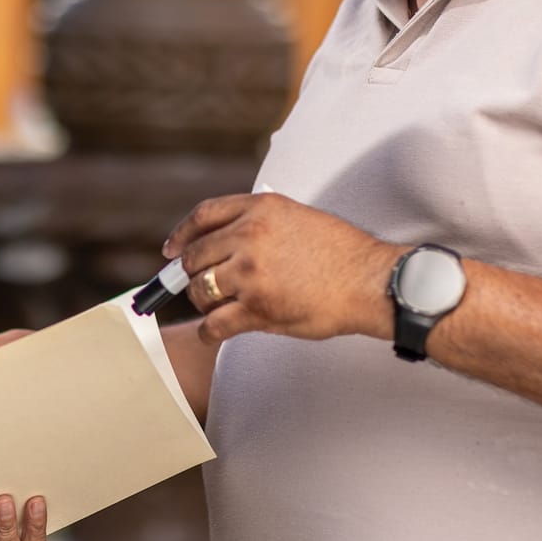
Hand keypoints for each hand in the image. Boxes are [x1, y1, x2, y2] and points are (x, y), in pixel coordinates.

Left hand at [163, 192, 396, 343]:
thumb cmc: (341, 254)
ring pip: (199, 291)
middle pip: (194, 256)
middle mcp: (249, 236)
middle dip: (190, 275)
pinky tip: (213, 332)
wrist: (371, 282)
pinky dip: (208, 331)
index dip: (181, 235)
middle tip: (195, 287)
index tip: (170, 250)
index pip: (204, 216)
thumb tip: (220, 244)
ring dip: (203, 303)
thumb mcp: (298, 218)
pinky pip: (213, 324)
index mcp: (260, 208)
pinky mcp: (256, 309)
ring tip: (215, 308)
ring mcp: (250, 273)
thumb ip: (259, 224)